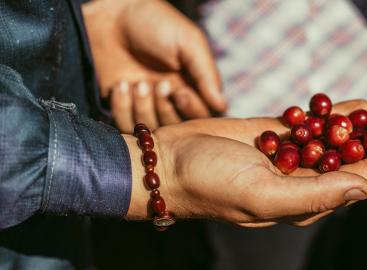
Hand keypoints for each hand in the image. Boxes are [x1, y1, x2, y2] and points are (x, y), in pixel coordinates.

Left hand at [83, 0, 226, 132]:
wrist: (110, 14)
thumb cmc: (155, 22)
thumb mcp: (189, 42)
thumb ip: (206, 75)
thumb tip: (222, 106)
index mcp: (191, 84)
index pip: (201, 115)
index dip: (191, 109)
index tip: (180, 91)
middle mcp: (169, 98)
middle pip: (176, 127)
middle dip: (166, 109)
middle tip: (159, 84)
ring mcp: (144, 103)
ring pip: (150, 128)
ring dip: (143, 107)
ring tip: (137, 82)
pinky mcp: (119, 105)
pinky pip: (124, 124)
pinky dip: (122, 107)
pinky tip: (120, 84)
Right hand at [124, 100, 366, 226]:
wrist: (168, 163)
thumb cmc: (211, 185)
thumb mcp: (265, 196)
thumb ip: (316, 195)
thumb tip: (364, 189)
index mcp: (308, 199)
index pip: (366, 179)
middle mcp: (306, 179)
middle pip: (363, 157)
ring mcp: (292, 157)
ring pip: (344, 139)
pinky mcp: (276, 136)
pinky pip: (315, 123)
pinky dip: (339, 114)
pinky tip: (361, 106)